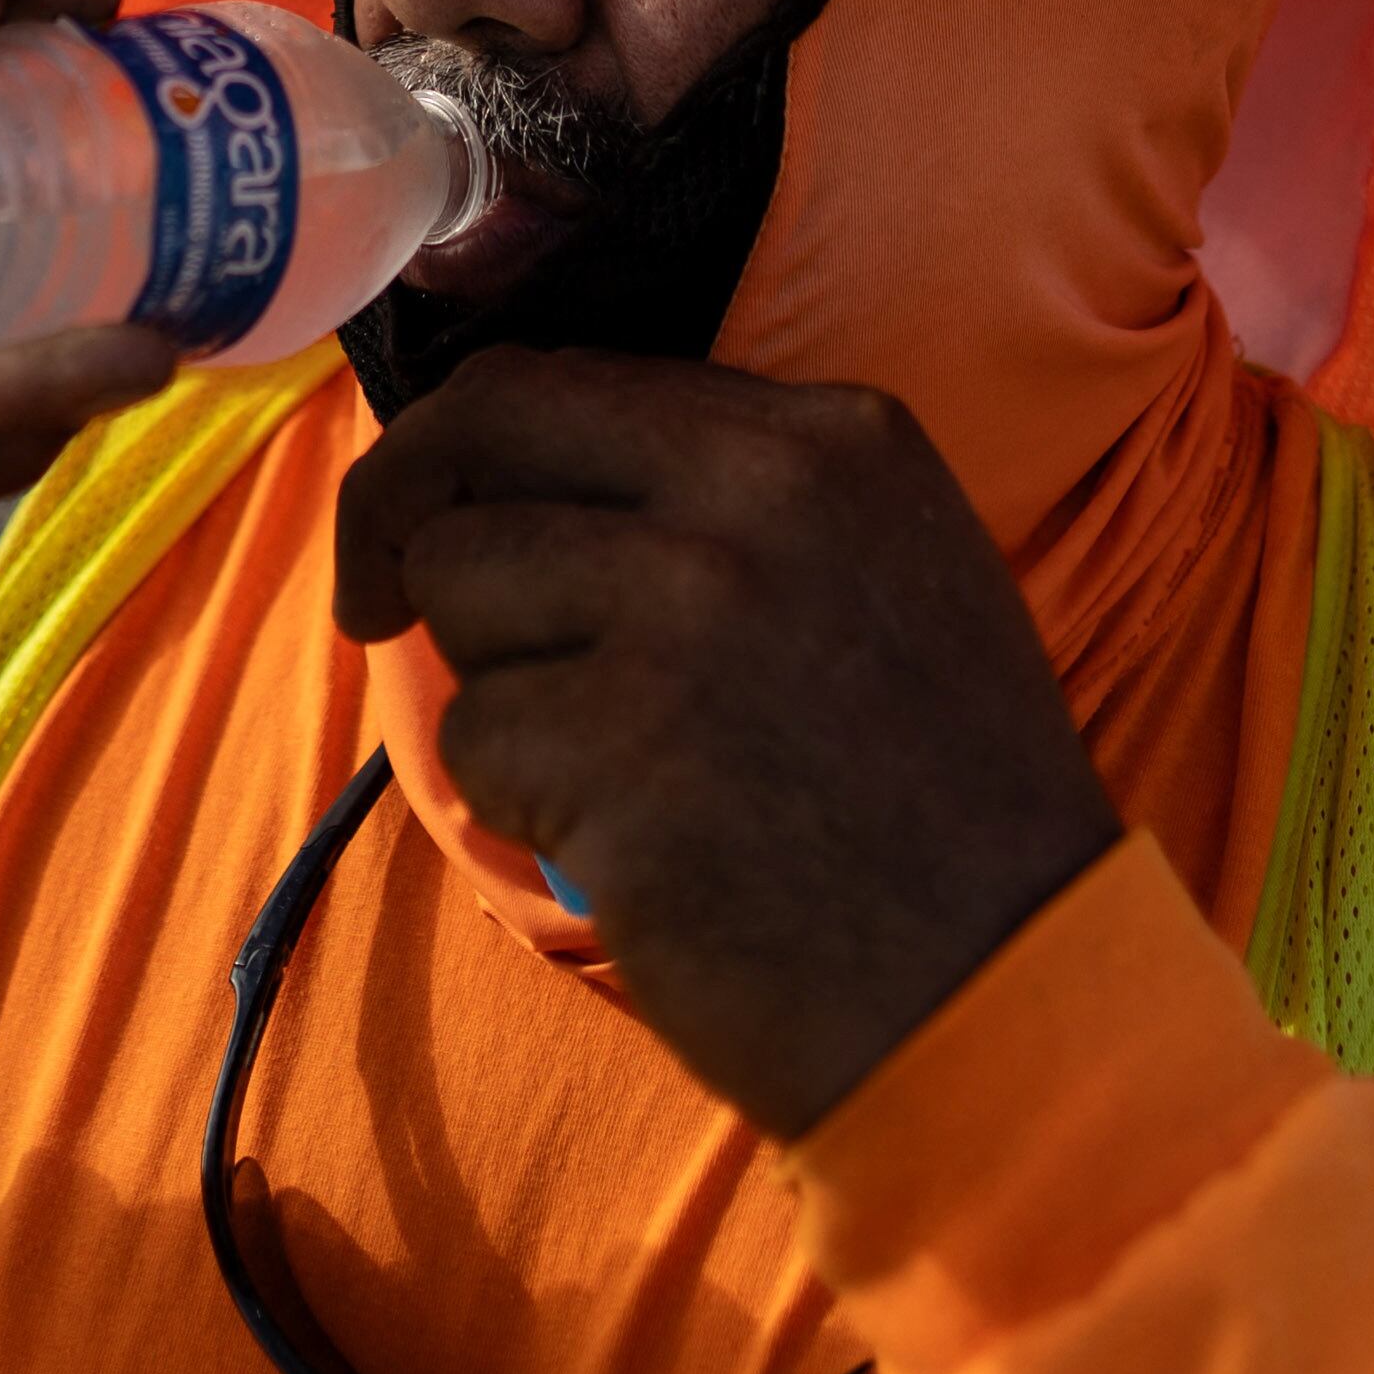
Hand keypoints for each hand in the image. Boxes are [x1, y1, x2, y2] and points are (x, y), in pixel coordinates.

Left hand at [333, 348, 1120, 1135]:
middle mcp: (763, 492)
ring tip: (615, 768)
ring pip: (460, 585)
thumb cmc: (931, 810)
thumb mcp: (882, 576)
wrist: (1003, 993)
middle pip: (482, 432)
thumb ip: (724, 499)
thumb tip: (513, 476)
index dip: (469, 446)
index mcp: (832, 438)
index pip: (568, 380)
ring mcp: (692, 613)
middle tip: (370, 598)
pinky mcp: (626, 746)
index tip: (431, 513)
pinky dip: (522, 802)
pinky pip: (474, 735)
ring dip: (499, 684)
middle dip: (394, 509)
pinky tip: (629, 847)